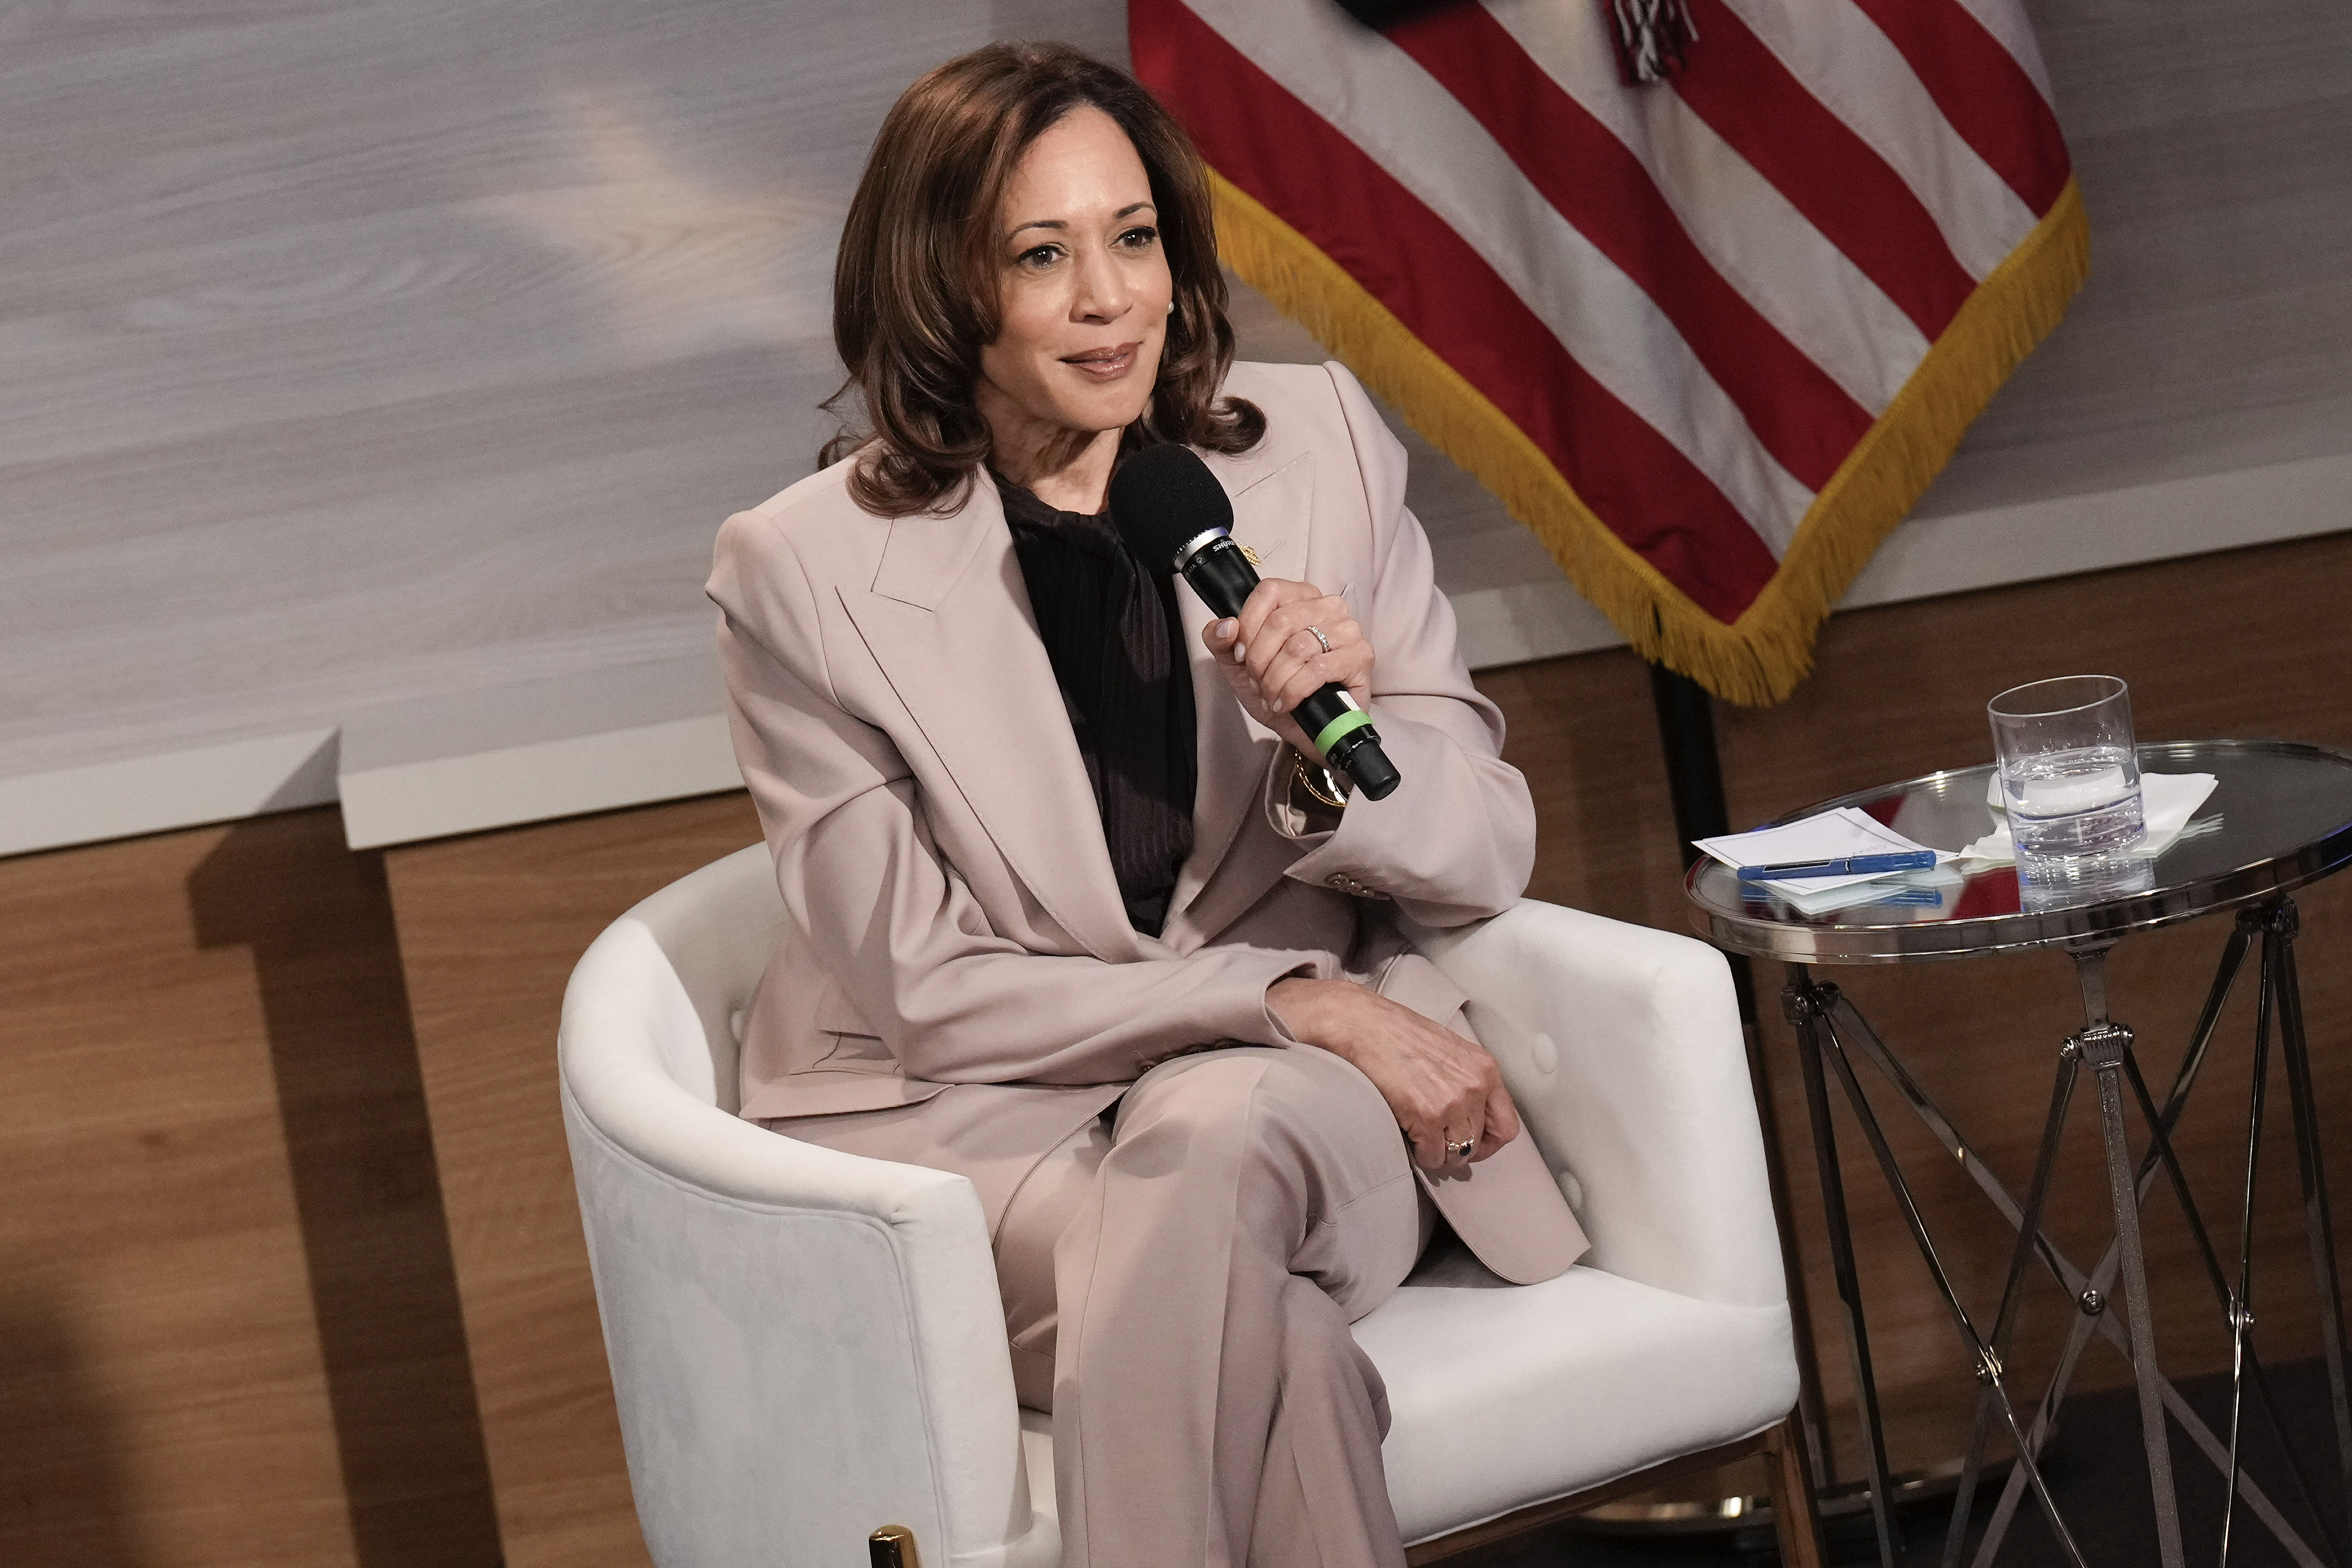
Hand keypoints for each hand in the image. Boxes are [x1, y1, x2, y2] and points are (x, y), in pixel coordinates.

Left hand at [1202, 579, 1370, 758]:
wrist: (1303, 728)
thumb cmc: (1276, 690)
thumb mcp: (1237, 664)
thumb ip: (1220, 640)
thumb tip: (1225, 626)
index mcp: (1300, 597)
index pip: (1269, 591)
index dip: (1248, 625)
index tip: (1241, 654)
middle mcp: (1328, 607)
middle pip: (1281, 621)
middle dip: (1260, 660)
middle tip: (1258, 682)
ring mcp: (1348, 630)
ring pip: (1298, 647)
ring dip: (1275, 679)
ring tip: (1272, 694)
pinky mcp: (1360, 657)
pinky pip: (1318, 669)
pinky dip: (1294, 690)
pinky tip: (1287, 703)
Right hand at [1267, 977, 1520, 1169]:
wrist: (1362, 1024)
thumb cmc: (1398, 1033)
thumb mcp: (1450, 1051)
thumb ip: (1467, 1081)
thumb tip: (1470, 1118)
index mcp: (1485, 1069)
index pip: (1507, 1126)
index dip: (1488, 1144)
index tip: (1471, 1145)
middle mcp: (1475, 1086)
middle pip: (1478, 1143)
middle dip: (1457, 1149)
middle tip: (1437, 1142)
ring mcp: (1452, 1103)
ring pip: (1456, 1155)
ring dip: (1438, 1153)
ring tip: (1421, 1138)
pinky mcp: (1426, 1116)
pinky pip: (1431, 1156)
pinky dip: (1419, 1154)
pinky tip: (1408, 1137)